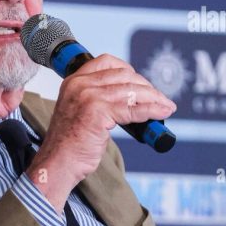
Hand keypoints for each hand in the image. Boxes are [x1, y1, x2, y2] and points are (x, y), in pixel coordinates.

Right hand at [26, 54, 175, 212]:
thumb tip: (129, 96)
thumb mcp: (78, 110)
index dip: (129, 69)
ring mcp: (89, 97)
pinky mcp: (98, 112)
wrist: (58, 162)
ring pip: (132, 91)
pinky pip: (134, 108)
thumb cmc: (69, 143)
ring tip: (166, 106)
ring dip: (155, 98)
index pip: (107, 62)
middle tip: (159, 98)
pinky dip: (152, 110)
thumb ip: (97, 97)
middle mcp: (80, 85)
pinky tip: (162, 113)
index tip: (141, 82)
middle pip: (124, 75)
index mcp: (74, 81)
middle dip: (146, 86)